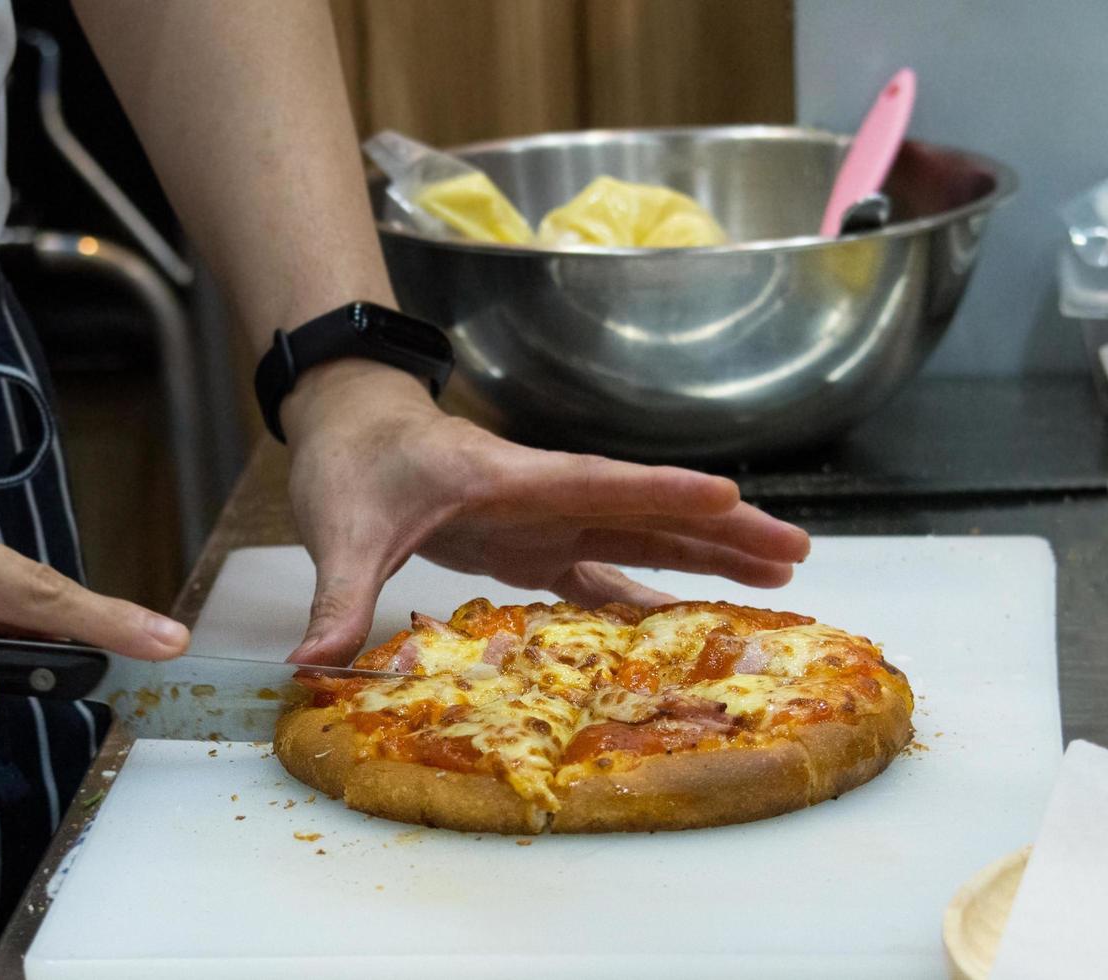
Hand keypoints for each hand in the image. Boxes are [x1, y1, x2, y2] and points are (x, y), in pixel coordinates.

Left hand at [282, 362, 811, 664]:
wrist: (348, 429)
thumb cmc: (351, 464)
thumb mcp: (341, 530)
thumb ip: (338, 598)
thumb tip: (312, 664)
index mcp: (507, 479)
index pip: (597, 482)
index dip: (661, 490)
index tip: (729, 496)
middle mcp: (542, 496)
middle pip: (647, 509)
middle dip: (721, 529)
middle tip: (796, 551)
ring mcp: (545, 519)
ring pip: (640, 536)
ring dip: (705, 555)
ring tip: (776, 574)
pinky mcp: (534, 542)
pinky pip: (604, 569)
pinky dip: (647, 592)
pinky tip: (686, 616)